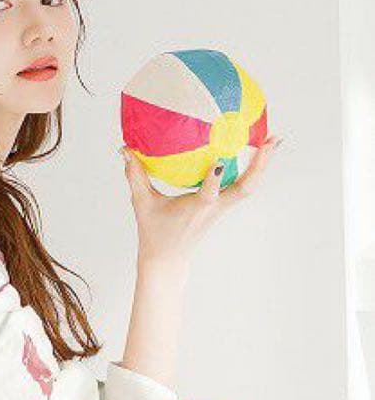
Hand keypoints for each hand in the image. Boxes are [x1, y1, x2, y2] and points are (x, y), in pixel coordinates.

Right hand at [122, 135, 282, 265]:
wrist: (167, 259)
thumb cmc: (154, 233)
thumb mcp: (142, 204)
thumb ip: (135, 176)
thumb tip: (125, 150)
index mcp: (196, 208)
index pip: (208, 194)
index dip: (214, 179)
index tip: (220, 161)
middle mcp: (214, 207)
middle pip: (246, 188)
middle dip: (261, 165)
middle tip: (272, 140)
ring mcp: (222, 208)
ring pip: (250, 188)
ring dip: (262, 166)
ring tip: (273, 141)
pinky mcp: (223, 207)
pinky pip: (243, 187)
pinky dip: (253, 171)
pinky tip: (257, 155)